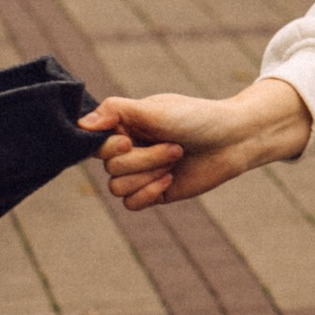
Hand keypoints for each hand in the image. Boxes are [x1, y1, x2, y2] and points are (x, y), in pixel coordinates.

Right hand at [80, 75, 312, 210]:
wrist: (233, 139)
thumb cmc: (196, 117)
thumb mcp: (155, 109)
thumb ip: (116, 111)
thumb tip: (81, 123)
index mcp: (124, 125)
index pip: (94, 144)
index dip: (110, 148)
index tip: (129, 140)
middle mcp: (128, 148)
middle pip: (110, 168)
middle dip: (145, 159)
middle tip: (175, 146)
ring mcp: (140, 172)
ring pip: (118, 187)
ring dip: (150, 175)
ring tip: (176, 159)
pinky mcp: (153, 191)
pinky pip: (132, 204)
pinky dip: (148, 193)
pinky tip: (170, 180)